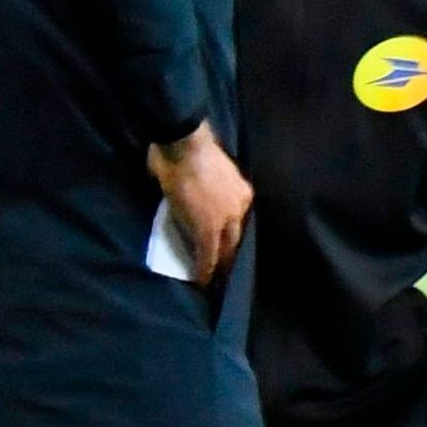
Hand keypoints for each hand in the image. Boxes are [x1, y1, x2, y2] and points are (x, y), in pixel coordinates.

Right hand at [151, 123, 251, 287]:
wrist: (184, 145)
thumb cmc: (187, 147)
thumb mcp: (206, 168)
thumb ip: (206, 185)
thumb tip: (194, 193)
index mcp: (242, 192)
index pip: (239, 222)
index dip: (231, 237)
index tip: (226, 248)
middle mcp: (240, 207)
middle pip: (237, 239)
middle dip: (231, 257)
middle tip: (224, 273)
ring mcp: (226, 220)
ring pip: (226, 250)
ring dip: (219, 267)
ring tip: (212, 281)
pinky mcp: (207, 229)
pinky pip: (208, 254)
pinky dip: (205, 269)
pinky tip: (201, 280)